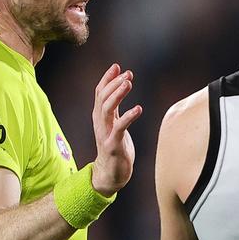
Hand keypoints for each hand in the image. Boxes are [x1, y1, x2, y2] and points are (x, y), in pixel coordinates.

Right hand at [91, 63, 142, 195]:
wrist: (110, 173)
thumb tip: (121, 86)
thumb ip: (115, 107)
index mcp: (100, 116)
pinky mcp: (112, 145)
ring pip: (107, 109)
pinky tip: (138, 108)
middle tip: (127, 73)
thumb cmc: (115, 146)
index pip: (99, 93)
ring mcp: (104, 133)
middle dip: (114, 83)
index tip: (117, 66)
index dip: (107, 78)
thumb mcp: (114, 123)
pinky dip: (128, 117)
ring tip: (128, 83)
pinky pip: (119, 128)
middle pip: (102, 98)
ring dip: (117, 95)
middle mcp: (99, 123)